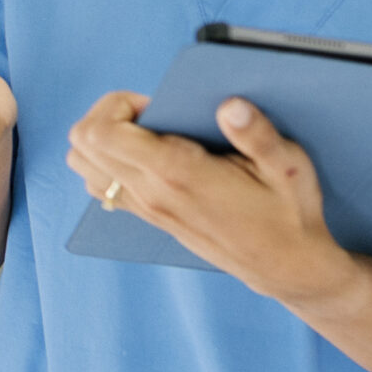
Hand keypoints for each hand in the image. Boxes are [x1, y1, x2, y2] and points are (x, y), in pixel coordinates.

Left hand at [65, 93, 352, 306]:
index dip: (118, 104)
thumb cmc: (288, 214)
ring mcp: (147, 209)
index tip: (154, 103)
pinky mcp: (150, 218)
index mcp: (177, 174)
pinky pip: (101, 185)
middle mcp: (152, 193)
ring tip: (144, 130)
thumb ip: (258, 134)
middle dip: (107, 112)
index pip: (103, 132)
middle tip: (148, 112)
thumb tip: (229, 104)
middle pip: (82, 143)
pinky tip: (147, 155)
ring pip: (83, 165)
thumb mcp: (288, 167)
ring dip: (102, 137)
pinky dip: (108, 162)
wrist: (286, 268)